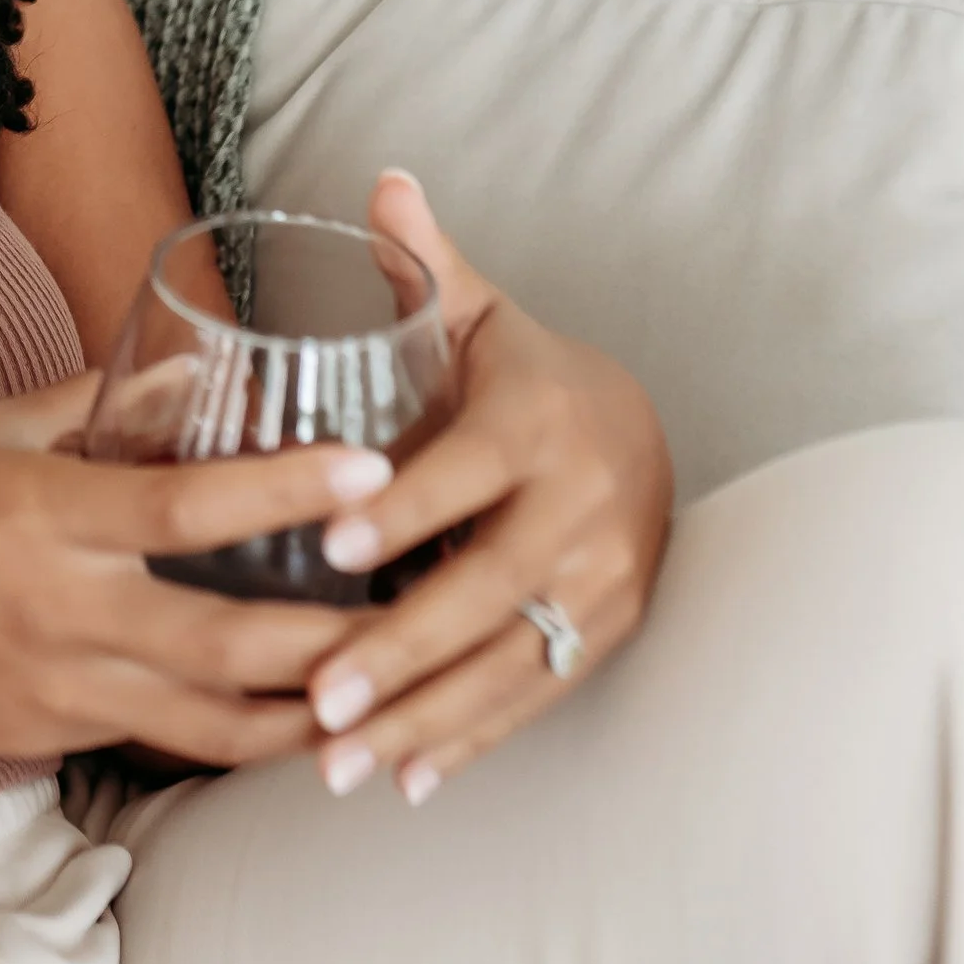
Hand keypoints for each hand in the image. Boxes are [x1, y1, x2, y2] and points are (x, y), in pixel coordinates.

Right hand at [0, 373, 398, 772]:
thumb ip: (85, 405)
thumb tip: (182, 369)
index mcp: (42, 518)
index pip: (192, 510)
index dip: (290, 492)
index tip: (372, 471)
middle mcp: (61, 613)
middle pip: (232, 644)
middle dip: (340, 642)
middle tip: (426, 617)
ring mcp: (57, 691)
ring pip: (214, 723)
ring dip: (308, 714)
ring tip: (388, 692)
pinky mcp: (48, 739)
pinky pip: (160, 740)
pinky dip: (230, 732)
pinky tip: (287, 718)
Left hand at [300, 171, 672, 805]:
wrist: (644, 436)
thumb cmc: (527, 376)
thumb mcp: (485, 317)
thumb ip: (425, 263)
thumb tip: (382, 179)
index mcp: (538, 423)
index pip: (465, 473)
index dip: (401, 510)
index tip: (327, 548)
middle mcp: (582, 508)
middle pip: (486, 588)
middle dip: (402, 649)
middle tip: (319, 698)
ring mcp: (603, 582)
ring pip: (508, 661)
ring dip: (424, 718)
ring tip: (337, 765)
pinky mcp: (607, 636)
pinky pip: (534, 698)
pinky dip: (471, 742)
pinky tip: (406, 784)